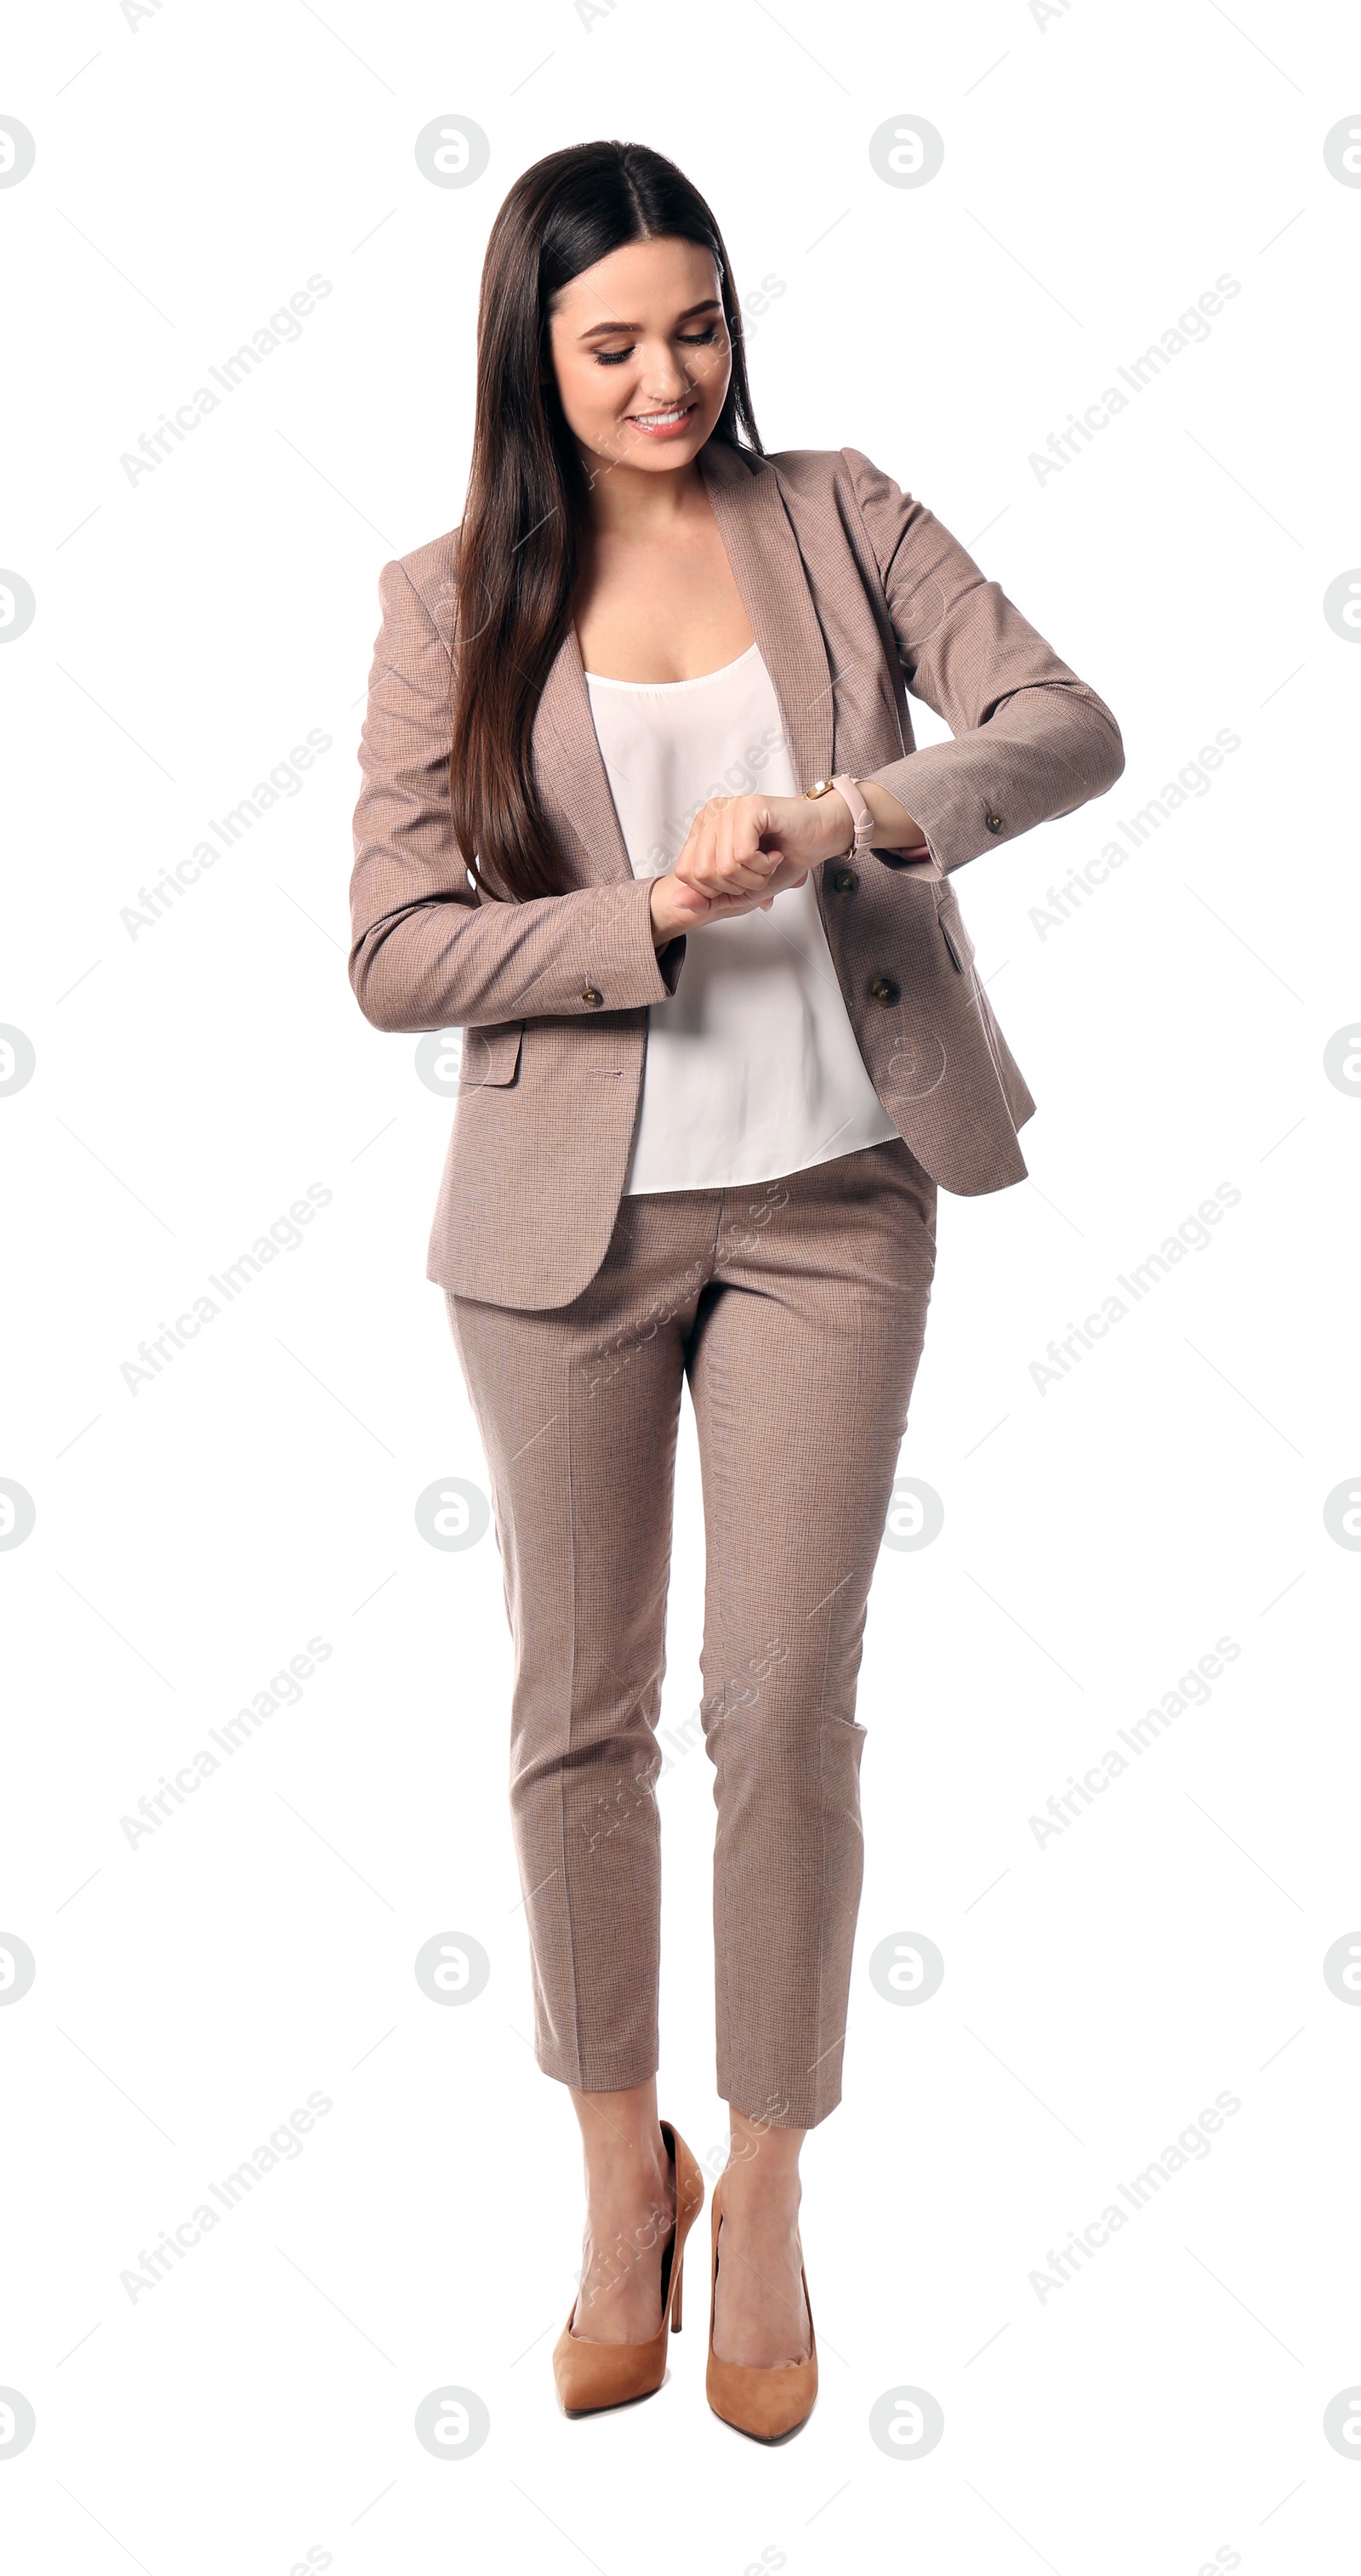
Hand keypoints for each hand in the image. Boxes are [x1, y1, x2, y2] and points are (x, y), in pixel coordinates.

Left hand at [647, 790, 855, 945]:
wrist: (818, 839)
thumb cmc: (782, 860)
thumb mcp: (739, 890)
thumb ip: (706, 899)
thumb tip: (676, 902)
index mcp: (702, 829)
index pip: (686, 873)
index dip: (717, 889)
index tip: (743, 877)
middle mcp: (710, 814)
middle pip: (702, 873)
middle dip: (737, 885)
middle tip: (759, 870)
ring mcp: (728, 808)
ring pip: (723, 866)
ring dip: (754, 877)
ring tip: (768, 862)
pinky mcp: (748, 807)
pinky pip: (742, 855)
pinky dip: (763, 866)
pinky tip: (775, 854)